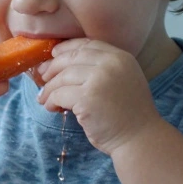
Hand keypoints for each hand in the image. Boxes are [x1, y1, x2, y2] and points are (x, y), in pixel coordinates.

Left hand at [35, 39, 162, 154]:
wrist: (140, 138)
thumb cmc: (129, 114)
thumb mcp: (123, 80)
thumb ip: (103, 68)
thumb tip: (65, 64)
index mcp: (121, 57)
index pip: (87, 44)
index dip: (67, 48)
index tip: (54, 55)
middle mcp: (111, 64)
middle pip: (71, 58)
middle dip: (53, 67)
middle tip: (43, 77)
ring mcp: (99, 80)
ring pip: (62, 77)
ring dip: (49, 88)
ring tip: (44, 98)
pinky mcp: (87, 99)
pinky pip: (60, 95)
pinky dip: (51, 101)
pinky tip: (51, 107)